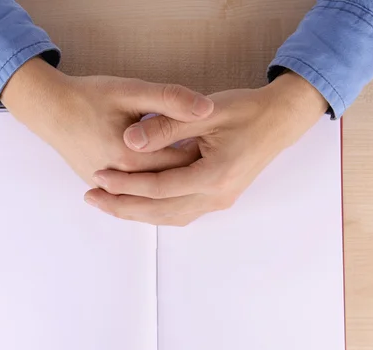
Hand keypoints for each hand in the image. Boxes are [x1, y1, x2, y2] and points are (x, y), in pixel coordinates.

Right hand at [0, 57, 213, 184]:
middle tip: (215, 159)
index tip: (223, 142)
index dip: (205, 152)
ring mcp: (107, 188)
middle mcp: (120, 179)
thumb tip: (206, 107)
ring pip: (152, 198)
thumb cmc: (88, 96)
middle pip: (169, 183)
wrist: (48, 109)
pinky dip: (155, 195)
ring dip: (176, 188)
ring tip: (196, 174)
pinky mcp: (99, 188)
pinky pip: (133, 199)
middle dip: (193, 171)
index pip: (180, 162)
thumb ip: (169, 99)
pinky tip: (169, 188)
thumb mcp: (130, 90)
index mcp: (131, 156)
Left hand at [84, 72, 327, 225]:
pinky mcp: (219, 198)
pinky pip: (181, 212)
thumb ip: (166, 125)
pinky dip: (156, 210)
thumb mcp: (205, 111)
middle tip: (92, 199)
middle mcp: (218, 196)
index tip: (98, 176)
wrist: (280, 121)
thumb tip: (128, 139)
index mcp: (215, 175)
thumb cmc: (246, 110)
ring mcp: (220, 201)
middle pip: (161, 211)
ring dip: (138, 212)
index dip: (126, 184)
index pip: (160, 188)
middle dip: (123, 207)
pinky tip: (138, 204)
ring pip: (170, 217)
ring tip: (107, 204)